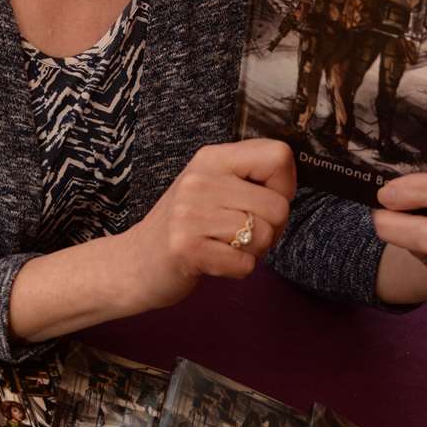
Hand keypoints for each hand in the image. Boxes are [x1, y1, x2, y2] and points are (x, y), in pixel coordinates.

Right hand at [118, 139, 295, 312]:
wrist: (133, 262)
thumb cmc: (186, 225)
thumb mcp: (212, 186)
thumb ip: (248, 176)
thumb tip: (293, 176)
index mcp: (211, 157)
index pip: (278, 156)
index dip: (283, 186)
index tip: (261, 201)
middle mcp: (200, 179)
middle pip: (279, 206)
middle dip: (270, 230)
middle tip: (240, 234)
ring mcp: (190, 212)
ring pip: (264, 236)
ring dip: (252, 252)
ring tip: (223, 246)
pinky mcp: (186, 247)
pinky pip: (244, 264)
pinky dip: (236, 270)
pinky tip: (212, 261)